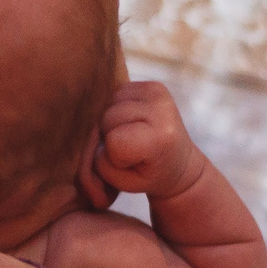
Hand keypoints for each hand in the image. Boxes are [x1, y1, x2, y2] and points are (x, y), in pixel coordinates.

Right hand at [95, 80, 204, 197]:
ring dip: (112, 123)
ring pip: (108, 104)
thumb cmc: (148, 176)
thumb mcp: (122, 183)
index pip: (115, 141)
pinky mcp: (152, 85)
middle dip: (110, 136)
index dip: (115, 157)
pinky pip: (115, 93)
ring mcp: (157, 92)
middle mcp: (162, 107)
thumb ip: (97, 163)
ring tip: (131, 135)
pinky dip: (117, 109)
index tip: (132, 162)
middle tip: (130, 150)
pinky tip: (132, 122)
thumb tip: (87, 131)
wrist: (179, 163)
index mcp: (162, 136)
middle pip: (107, 117)